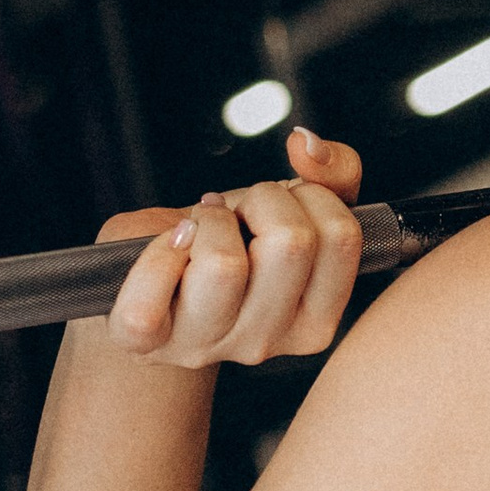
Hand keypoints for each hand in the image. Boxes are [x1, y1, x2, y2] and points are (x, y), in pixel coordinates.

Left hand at [105, 127, 366, 368]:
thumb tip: (306, 144)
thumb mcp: (292, 209)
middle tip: (242, 213)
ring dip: (209, 221)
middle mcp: (265, 345)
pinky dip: (157, 253)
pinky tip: (168, 248)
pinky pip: (154, 293)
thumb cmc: (229, 243)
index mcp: (312, 323)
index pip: (342, 237)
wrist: (152, 285)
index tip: (286, 208)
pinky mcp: (147, 342)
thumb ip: (333, 173)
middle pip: (290, 243)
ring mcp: (205, 346)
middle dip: (262, 199)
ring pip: (224, 264)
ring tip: (200, 229)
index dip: (310, 197)